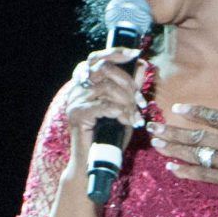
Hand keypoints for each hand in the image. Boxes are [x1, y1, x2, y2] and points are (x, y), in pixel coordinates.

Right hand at [64, 46, 152, 164]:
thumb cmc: (110, 137)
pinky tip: (127, 121)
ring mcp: (75, 101)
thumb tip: (142, 65)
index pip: (97, 58)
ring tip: (134, 116)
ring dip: (127, 102)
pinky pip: (104, 106)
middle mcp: (77, 88)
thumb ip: (132, 87)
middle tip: (140, 101)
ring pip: (107, 88)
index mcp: (85, 83)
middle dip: (128, 83)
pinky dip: (120, 113)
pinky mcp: (77, 114)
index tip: (136, 54)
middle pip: (104, 69)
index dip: (116, 53)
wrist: (94, 163)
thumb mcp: (125, 108)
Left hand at [154, 81, 217, 196]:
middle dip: (173, 131)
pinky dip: (187, 172)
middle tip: (153, 128)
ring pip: (196, 153)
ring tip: (156, 144)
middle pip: (197, 135)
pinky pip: (204, 175)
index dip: (194, 112)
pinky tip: (172, 169)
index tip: (176, 109)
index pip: (213, 117)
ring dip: (174, 149)